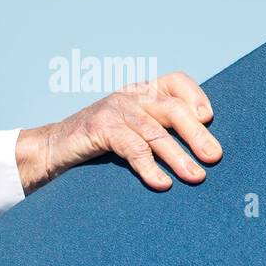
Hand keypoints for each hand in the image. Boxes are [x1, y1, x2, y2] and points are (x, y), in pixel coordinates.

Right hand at [15, 72, 222, 192]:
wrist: (51, 149)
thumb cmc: (98, 145)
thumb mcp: (131, 131)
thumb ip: (158, 131)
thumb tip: (202, 152)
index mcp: (141, 92)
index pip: (175, 82)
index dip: (196, 96)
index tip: (209, 118)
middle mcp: (130, 96)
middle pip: (172, 109)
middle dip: (197, 134)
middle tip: (214, 157)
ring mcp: (114, 110)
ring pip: (155, 131)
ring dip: (179, 156)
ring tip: (196, 176)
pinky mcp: (99, 129)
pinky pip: (132, 148)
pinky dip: (150, 167)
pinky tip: (162, 184)